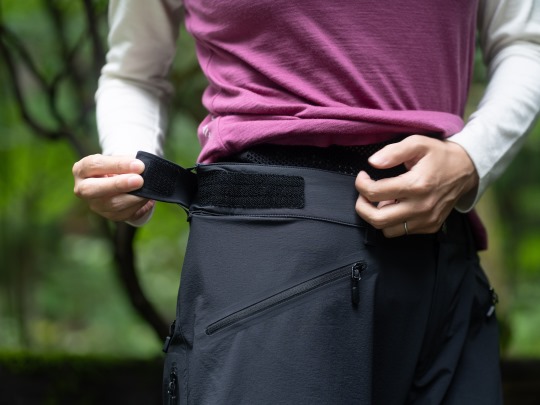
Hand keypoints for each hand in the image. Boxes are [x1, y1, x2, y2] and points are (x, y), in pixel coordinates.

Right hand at [72, 154, 154, 221]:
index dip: (117, 164)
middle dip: (119, 185)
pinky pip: (124, 214)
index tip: (139, 165)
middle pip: (93, 189)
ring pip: (112, 205)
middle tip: (139, 180)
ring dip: (133, 197)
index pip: (95, 165)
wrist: (118, 180)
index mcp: (81, 170)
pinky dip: (138, 206)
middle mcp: (82, 189)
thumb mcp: (118, 159)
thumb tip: (141, 168)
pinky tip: (147, 198)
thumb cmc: (117, 167)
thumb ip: (126, 162)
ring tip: (147, 189)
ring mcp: (95, 205)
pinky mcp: (108, 216)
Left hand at [354, 135, 477, 236]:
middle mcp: (422, 206)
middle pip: (377, 219)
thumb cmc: (439, 155)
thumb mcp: (417, 143)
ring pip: (387, 230)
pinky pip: (402, 231)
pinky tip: (397, 205)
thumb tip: (372, 162)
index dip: (361, 184)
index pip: (375, 192)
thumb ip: (393, 152)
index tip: (363, 177)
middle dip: (362, 207)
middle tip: (364, 194)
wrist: (467, 169)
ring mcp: (427, 220)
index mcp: (416, 184)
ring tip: (381, 200)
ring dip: (377, 216)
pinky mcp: (430, 227)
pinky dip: (393, 221)